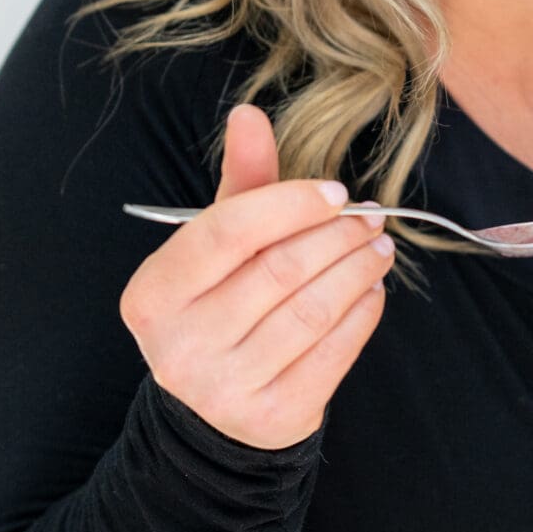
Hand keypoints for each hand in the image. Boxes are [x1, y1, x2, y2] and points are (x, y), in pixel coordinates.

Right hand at [119, 103, 395, 450]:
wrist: (216, 410)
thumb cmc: (220, 306)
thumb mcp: (217, 248)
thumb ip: (239, 184)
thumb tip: (249, 114)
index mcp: (153, 295)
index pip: (225, 235)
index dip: (287, 205)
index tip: (334, 193)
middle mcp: (179, 346)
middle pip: (278, 271)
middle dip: (337, 236)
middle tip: (370, 216)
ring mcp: (224, 389)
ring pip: (312, 312)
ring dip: (358, 270)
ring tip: (378, 247)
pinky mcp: (272, 417)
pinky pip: (334, 353)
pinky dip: (363, 314)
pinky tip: (371, 290)